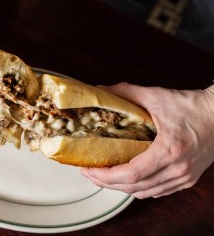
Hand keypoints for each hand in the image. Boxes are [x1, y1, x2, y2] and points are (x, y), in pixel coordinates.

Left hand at [81, 83, 213, 197]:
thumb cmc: (193, 107)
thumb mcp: (157, 96)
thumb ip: (126, 92)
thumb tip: (102, 90)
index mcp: (170, 150)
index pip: (131, 174)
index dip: (106, 175)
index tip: (89, 169)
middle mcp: (178, 169)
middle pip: (134, 188)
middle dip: (106, 183)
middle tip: (89, 172)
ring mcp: (184, 177)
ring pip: (144, 192)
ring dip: (120, 188)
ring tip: (103, 176)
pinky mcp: (187, 179)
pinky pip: (158, 191)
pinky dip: (138, 189)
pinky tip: (127, 180)